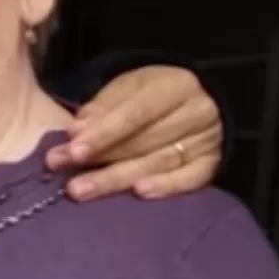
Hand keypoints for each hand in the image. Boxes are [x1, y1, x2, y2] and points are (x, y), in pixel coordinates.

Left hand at [45, 65, 221, 201]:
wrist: (196, 100)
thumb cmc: (153, 93)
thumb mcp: (129, 87)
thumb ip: (103, 107)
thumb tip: (77, 132)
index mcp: (175, 84)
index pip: (135, 112)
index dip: (104, 133)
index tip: (73, 151)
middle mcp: (197, 112)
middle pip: (144, 141)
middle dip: (101, 159)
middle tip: (66, 174)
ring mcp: (208, 140)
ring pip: (159, 162)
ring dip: (118, 179)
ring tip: (83, 190)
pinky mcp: (212, 164)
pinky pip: (190, 180)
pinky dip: (165, 187)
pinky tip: (139, 194)